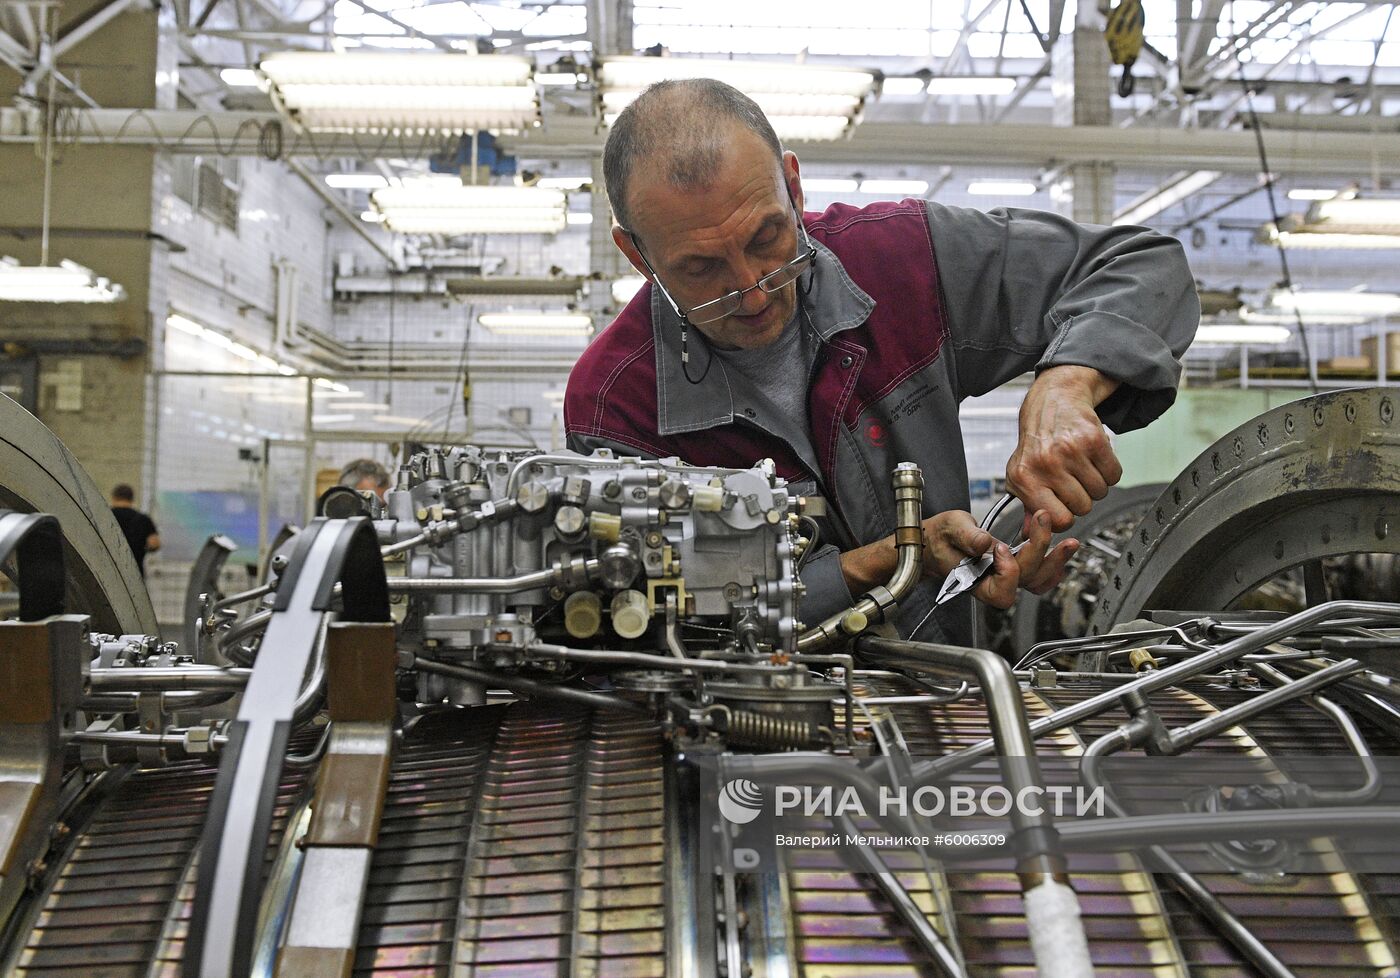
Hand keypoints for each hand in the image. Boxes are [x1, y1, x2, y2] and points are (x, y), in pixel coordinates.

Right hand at [921, 509, 1077, 608]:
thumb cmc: (939, 538)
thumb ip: (966, 536)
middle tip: (1043, 521)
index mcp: (975, 581)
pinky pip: (1039, 575)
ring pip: (1037, 580)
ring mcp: (1006, 577)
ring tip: (1068, 542)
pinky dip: (1053, 565)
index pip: (1001, 591)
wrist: (935, 542)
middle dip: (1039, 551)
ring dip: (1056, 561)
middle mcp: (993, 583)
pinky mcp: (1014, 567)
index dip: (1008, 571)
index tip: (1001, 546)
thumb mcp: (949, 528)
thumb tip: (985, 542)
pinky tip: (1061, 550)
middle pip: (1025, 580)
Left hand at [1006, 365, 1122, 533]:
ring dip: (1096, 484)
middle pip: (1083, 507)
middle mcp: (1046, 464)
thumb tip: (1032, 535)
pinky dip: (1109, 470)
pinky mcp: (1093, 440)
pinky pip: (1114, 474)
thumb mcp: (1023, 474)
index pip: (1058, 520)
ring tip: (1082, 467)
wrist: (1054, 402)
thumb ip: (1028, 506)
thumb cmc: (1038, 442)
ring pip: (1100, 492)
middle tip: (1073, 481)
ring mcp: (1070, 451)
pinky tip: (1094, 459)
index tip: (1065, 507)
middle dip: (1082, 498)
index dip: (1066, 517)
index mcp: (1025, 478)